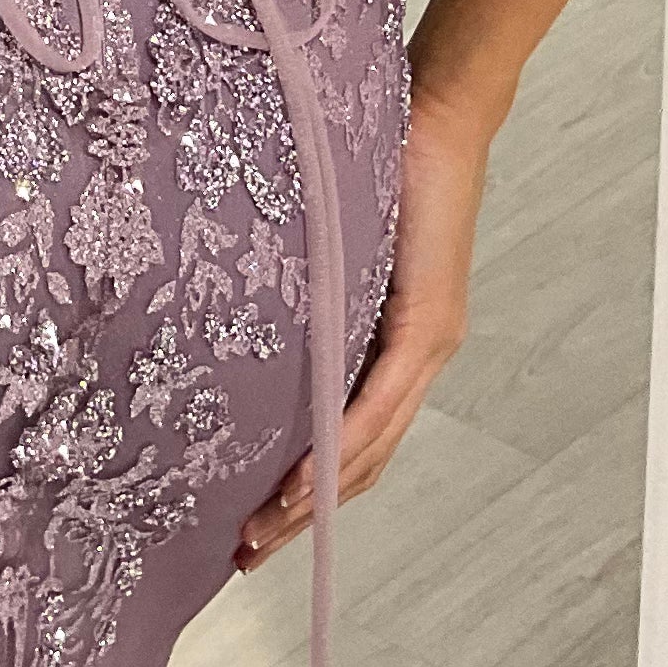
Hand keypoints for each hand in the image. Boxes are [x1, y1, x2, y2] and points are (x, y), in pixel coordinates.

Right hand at [237, 77, 493, 569]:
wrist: (435, 113)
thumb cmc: (376, 160)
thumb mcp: (328, 240)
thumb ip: (302, 281)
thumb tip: (232, 295)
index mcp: (394, 345)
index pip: (350, 440)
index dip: (305, 494)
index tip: (252, 526)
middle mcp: (418, 359)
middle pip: (359, 464)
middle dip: (300, 519)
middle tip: (243, 553)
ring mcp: (426, 345)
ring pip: (369, 448)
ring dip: (313, 499)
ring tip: (261, 530)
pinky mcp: (427, 325)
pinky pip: (379, 403)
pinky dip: (341, 448)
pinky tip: (305, 483)